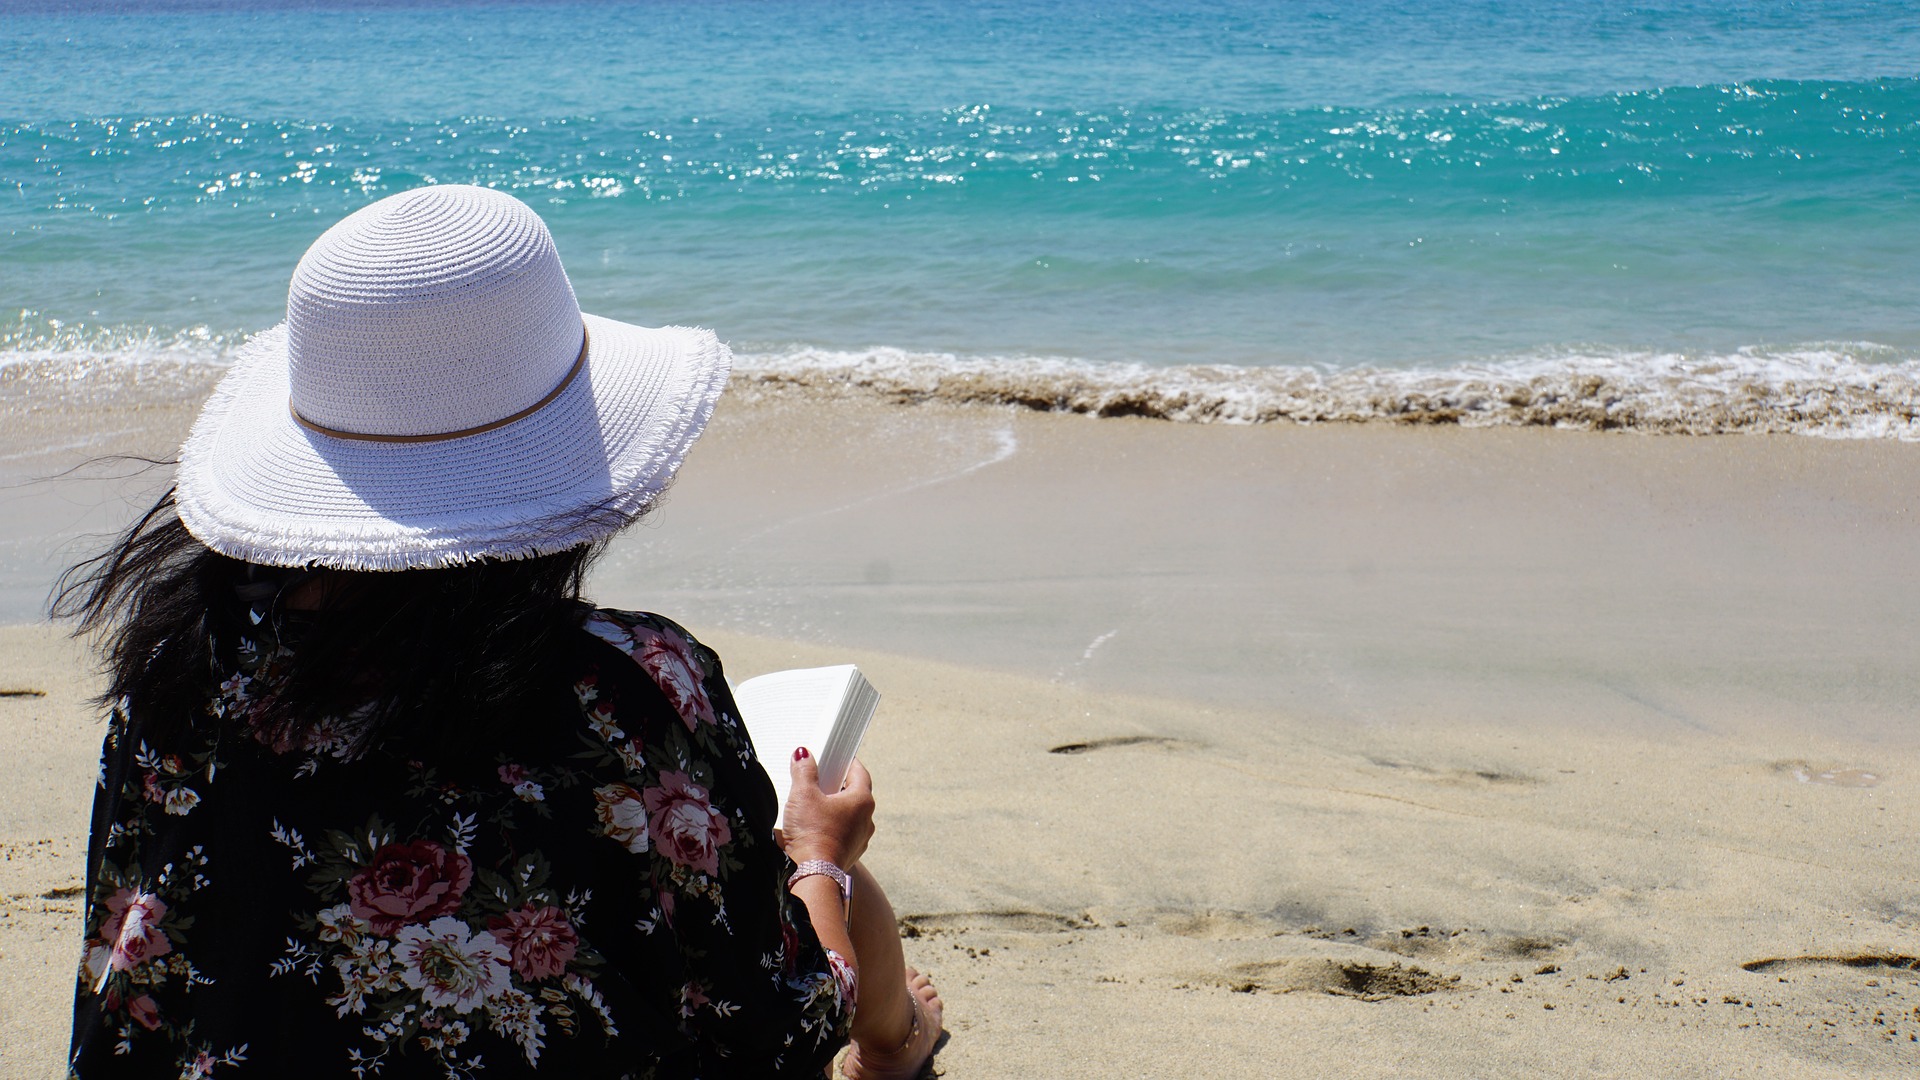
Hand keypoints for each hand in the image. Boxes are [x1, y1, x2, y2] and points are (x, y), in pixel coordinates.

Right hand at [778, 749, 873, 868]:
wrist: (813, 875)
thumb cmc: (811, 834)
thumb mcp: (803, 794)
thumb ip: (804, 770)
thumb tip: (802, 754)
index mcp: (862, 801)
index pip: (860, 773)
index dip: (848, 763)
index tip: (837, 758)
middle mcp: (866, 820)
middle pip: (855, 794)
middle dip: (838, 786)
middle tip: (821, 779)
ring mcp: (860, 839)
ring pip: (850, 816)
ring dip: (835, 809)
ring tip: (814, 805)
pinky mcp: (850, 854)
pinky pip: (843, 834)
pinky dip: (832, 827)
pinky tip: (815, 828)